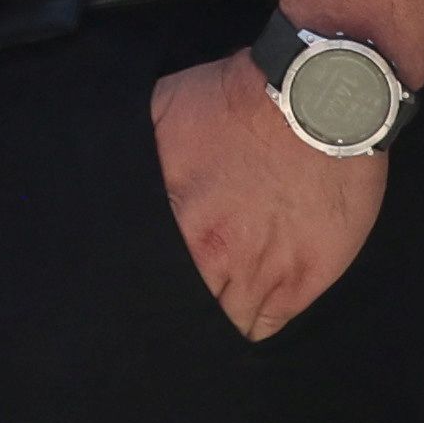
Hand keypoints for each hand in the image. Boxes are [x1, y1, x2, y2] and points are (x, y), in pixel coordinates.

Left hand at [147, 45, 384, 339]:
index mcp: (169, 221)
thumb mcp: (161, 112)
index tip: (151, 274)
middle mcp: (211, 256)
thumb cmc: (238, 100)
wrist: (313, 99)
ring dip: (222, 311)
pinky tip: (252, 307)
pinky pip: (268, 324)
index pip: (144, 277)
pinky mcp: (303, 279)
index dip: (148, 279)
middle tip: (187, 285)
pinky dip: (257, 319)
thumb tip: (110, 173)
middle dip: (181, 301)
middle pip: (184, 307)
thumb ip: (139, 156)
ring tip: (220, 301)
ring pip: (227, 323)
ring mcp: (259, 273)